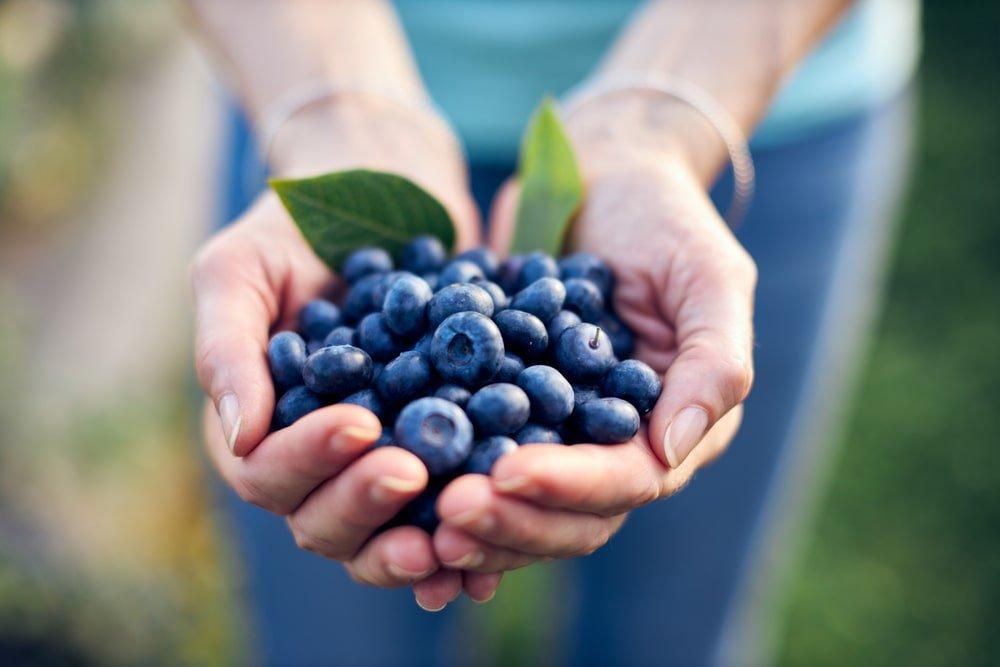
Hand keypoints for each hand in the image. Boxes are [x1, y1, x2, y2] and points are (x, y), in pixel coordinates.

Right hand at [191, 98, 499, 608]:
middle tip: (412, 472)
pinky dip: (463, 532)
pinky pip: (443, 510)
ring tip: (452, 530)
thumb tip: (240, 437)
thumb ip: (226, 348)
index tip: (360, 424)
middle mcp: (312, 460)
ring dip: (412, 542)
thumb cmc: (292, 230)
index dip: (309, 459)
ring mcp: (375, 464)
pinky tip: (492, 534)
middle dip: (364, 504)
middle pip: (323, 520)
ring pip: (381, 534)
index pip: (266, 471)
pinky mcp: (435, 454)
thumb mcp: (240, 270)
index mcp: (256, 427)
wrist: (383, 197)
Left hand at [431, 145, 754, 572]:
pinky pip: (471, 452)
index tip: (506, 476)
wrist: (602, 175)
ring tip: (415, 519)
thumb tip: (672, 451)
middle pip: (567, 513)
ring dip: (469, 517)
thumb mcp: (710, 276)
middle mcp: (615, 445)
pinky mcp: (505, 408)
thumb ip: (714, 363)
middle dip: (510, 519)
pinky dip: (439, 475)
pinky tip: (390, 478)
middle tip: (447, 514)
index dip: (569, 488)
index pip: (627, 480)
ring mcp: (556, 431)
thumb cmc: (667, 218)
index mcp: (675, 426)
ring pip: (515, 501)